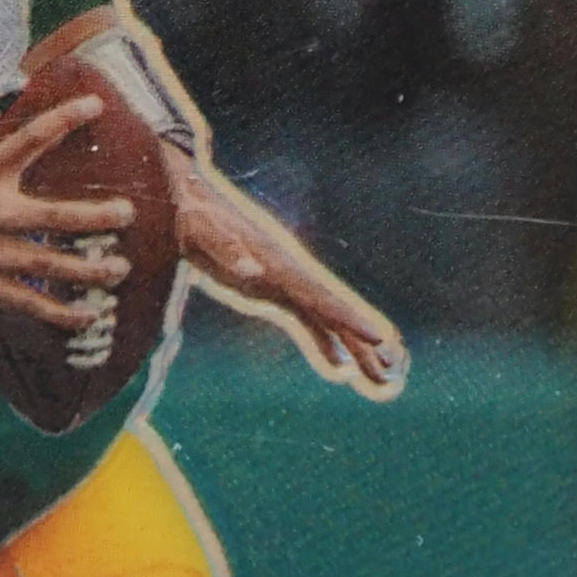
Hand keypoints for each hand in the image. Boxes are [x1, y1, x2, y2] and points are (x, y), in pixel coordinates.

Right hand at [0, 99, 133, 333]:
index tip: (96, 106)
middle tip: (128, 214)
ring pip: (50, 266)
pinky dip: (60, 313)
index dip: (65, 119)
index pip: (30, 139)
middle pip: (55, 217)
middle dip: (97, 218)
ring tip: (120, 269)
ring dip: (90, 269)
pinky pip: (28, 303)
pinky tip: (88, 315)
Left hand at [173, 159, 407, 396]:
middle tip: (390, 373)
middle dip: (362, 343)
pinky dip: (325, 343)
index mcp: (278, 265)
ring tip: (379, 377)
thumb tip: (251, 269)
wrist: (185, 199)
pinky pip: (308, 321)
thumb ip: (227, 250)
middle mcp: (290, 275)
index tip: (378, 337)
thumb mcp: (203, 232)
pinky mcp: (273, 290)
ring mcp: (284, 282)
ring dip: (352, 348)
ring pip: (327, 320)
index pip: (321, 296)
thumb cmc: (193, 216)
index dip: (349, 318)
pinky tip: (339, 364)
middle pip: (333, 313)